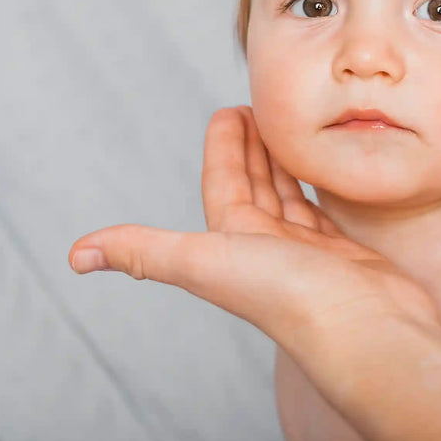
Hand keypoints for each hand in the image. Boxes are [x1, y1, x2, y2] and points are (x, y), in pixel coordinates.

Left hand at [68, 106, 439, 351]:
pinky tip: (326, 174)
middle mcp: (267, 250)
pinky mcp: (346, 255)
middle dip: (252, 149)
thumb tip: (75, 255)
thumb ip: (146, 252)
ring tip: (290, 132)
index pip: (223, 184)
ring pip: (289, 198)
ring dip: (284, 165)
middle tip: (259, 109)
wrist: (364, 332)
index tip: (231, 110)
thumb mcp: (208, 264)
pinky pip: (325, 211)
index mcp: (232, 246)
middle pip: (255, 187)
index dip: (224, 147)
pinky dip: (320, 190)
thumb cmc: (292, 298)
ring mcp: (308, 253)